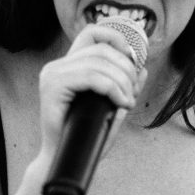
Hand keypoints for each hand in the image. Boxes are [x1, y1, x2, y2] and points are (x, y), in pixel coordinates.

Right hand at [37, 23, 146, 161]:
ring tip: (128, 101)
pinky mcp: (53, 87)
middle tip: (134, 93)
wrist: (64, 161)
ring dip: (122, 81)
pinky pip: (91, 77)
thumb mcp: (110, 109)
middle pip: (101, 50)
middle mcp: (56, 67)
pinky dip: (112, 88)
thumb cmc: (86, 139)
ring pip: (98, 62)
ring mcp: (52, 75)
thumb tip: (142, 69)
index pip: (92, 34)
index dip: (116, 39)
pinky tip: (120, 102)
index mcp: (67, 67)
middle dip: (126, 69)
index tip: (133, 62)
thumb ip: (123, 89)